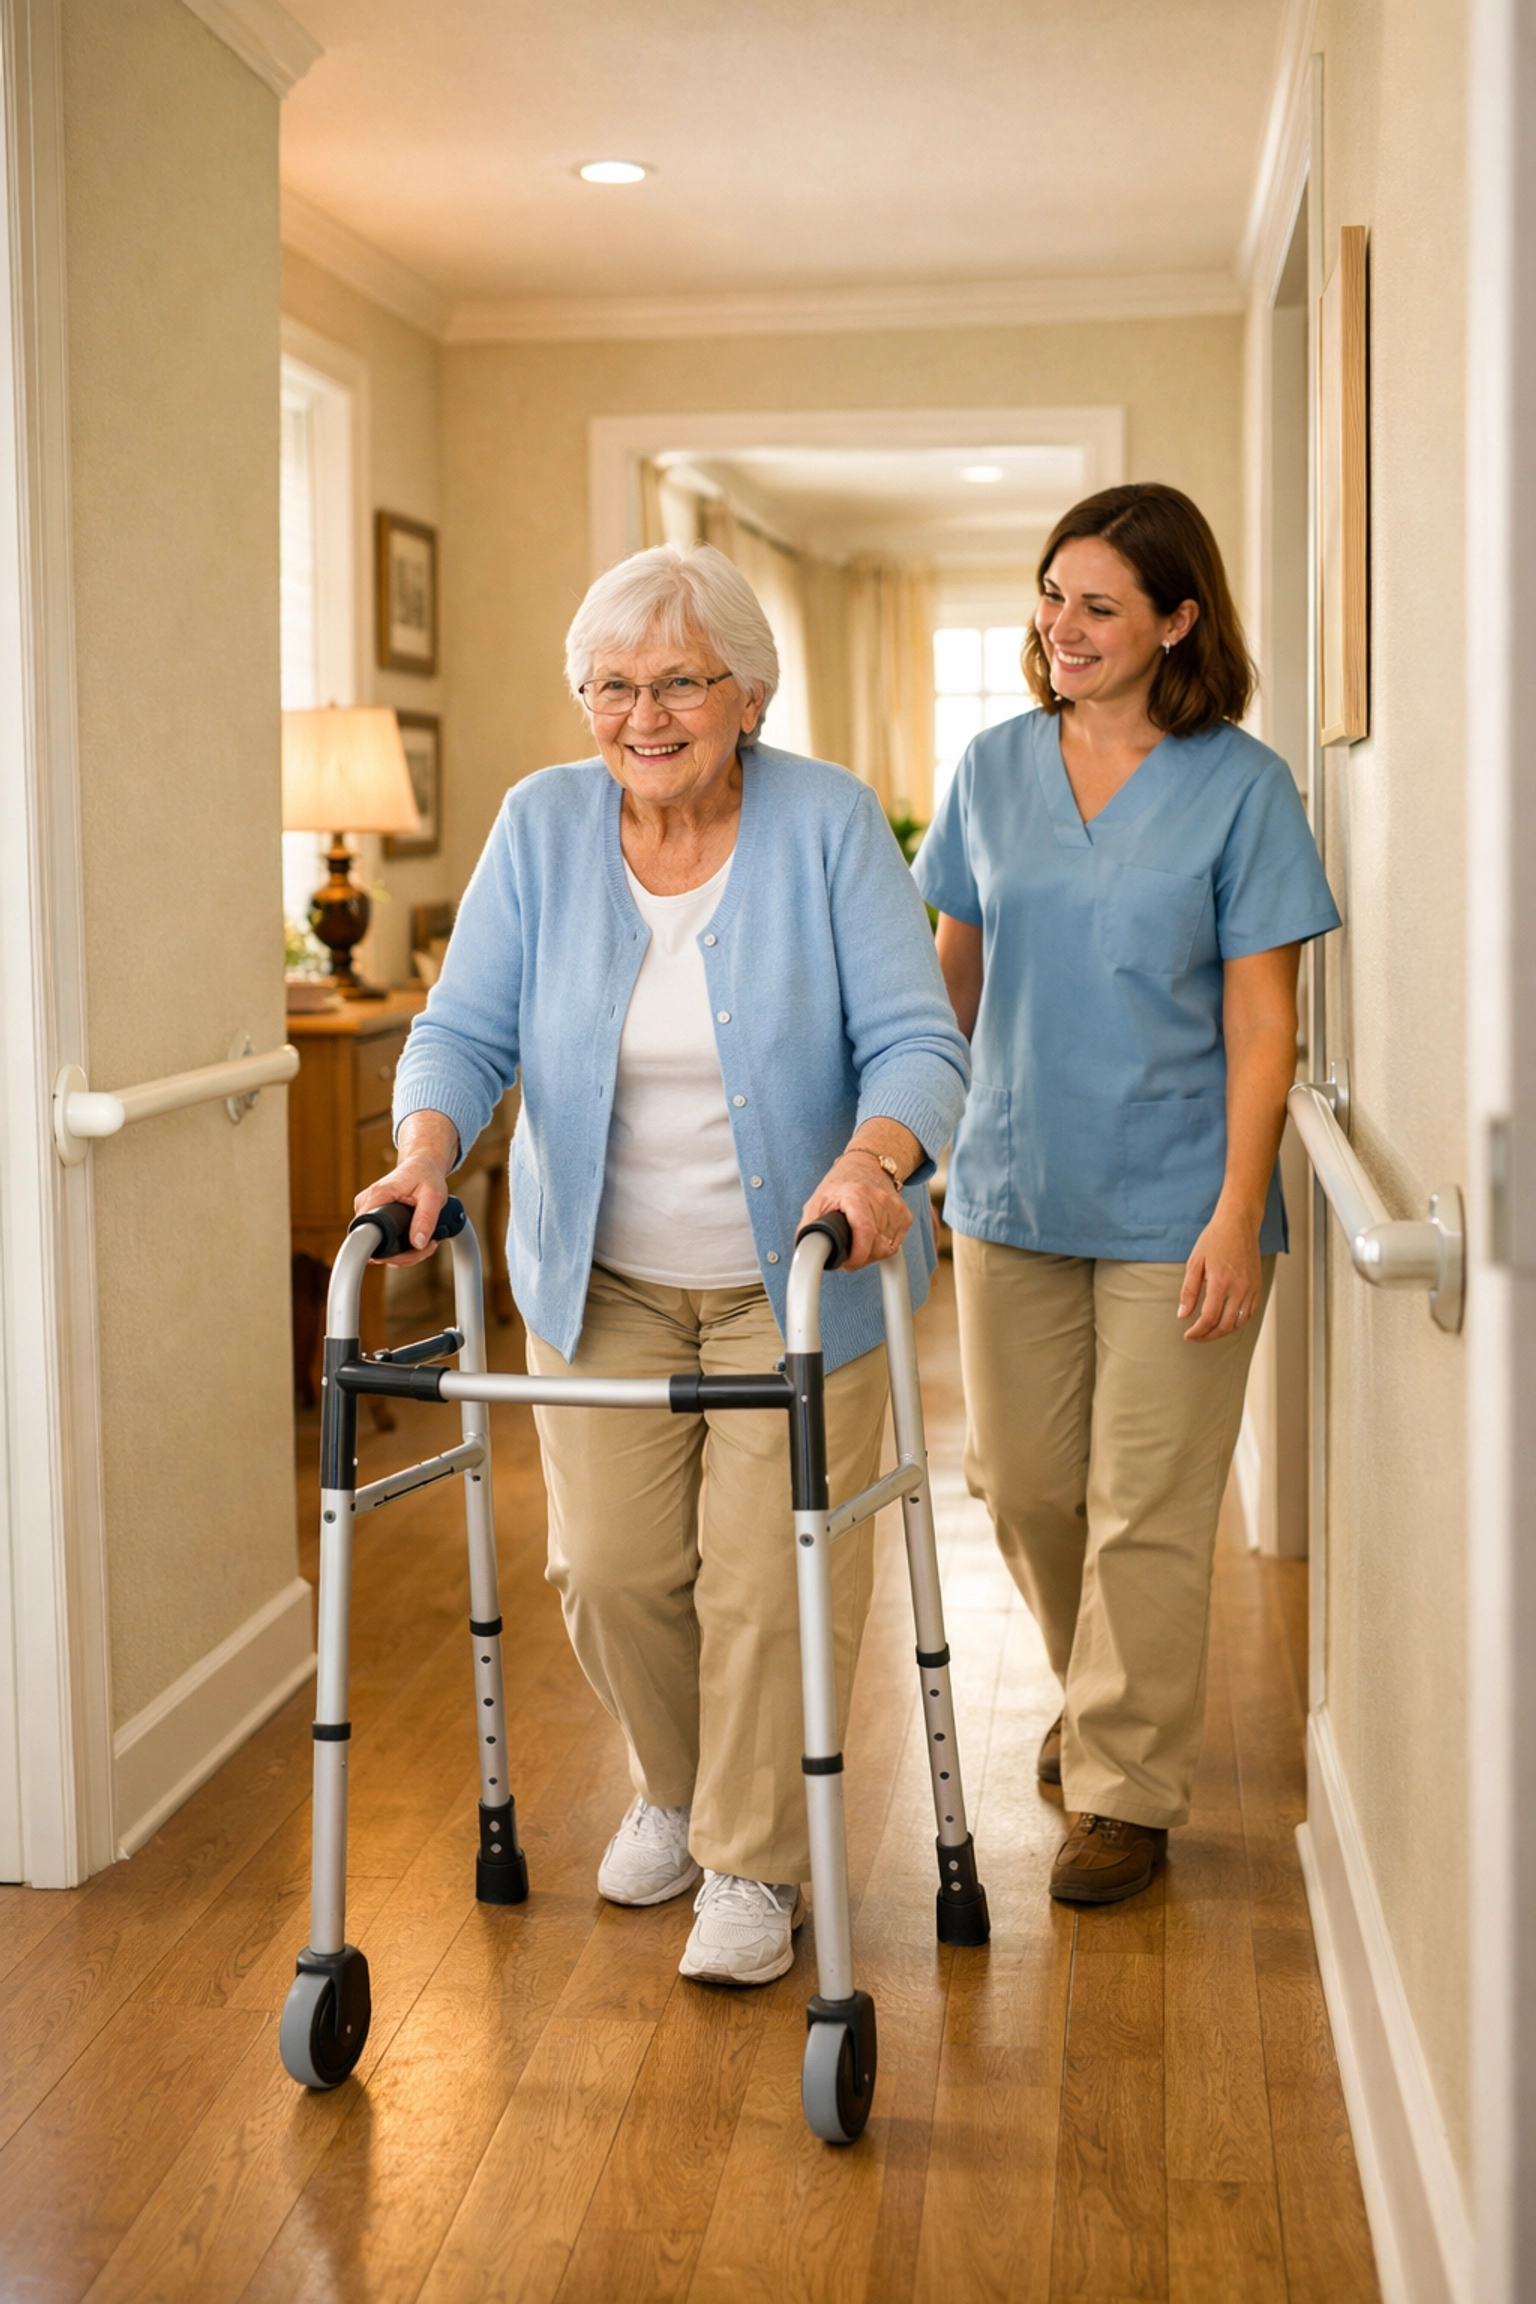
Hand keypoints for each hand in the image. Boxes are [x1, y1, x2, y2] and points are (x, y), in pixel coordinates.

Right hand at [353, 1110, 457, 1263]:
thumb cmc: (426, 1175)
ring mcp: (367, 1211)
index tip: (413, 1250)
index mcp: (378, 1196)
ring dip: (403, 1252)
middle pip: (375, 1246)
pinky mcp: (372, 1217)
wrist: (421, 1165)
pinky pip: (381, 1241)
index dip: (390, 1251)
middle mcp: (366, 1204)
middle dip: (403, 1254)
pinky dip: (399, 1246)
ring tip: (426, 1242)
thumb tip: (418, 1243)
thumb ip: (426, 1218)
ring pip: (378, 1247)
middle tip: (428, 1246)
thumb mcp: (433, 1195)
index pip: (369, 1234)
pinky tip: (416, 1239)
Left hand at [798, 1152, 912, 1271]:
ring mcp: (895, 1207)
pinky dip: (882, 1247)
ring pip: (886, 1249)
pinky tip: (872, 1237)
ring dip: (871, 1253)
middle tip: (848, 1253)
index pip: (865, 1232)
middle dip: (860, 1257)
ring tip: (858, 1241)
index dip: (857, 1256)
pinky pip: (895, 1245)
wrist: (866, 1166)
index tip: (848, 1263)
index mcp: (855, 1195)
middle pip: (876, 1246)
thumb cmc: (841, 1185)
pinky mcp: (905, 1215)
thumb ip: (809, 1228)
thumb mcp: (817, 1202)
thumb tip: (804, 1253)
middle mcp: (879, 1199)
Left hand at [1179, 1204, 1262, 1341]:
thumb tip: (1183, 1315)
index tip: (1188, 1335)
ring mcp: (1251, 1288)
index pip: (1209, 1318)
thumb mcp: (1194, 1263)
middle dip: (1209, 1335)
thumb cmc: (1215, 1239)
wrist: (1238, 1223)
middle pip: (1225, 1325)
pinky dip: (1238, 1322)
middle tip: (1197, 1336)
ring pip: (1239, 1322)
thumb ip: (1188, 1291)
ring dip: (1224, 1332)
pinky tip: (1226, 1322)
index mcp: (1220, 1282)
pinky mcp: (1258, 1286)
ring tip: (1210, 1331)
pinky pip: (1250, 1312)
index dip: (1197, 1331)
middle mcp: (1239, 1288)